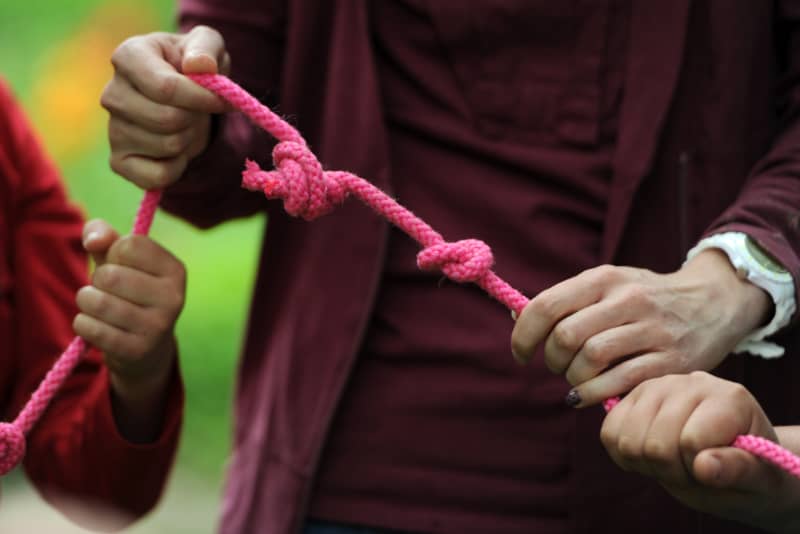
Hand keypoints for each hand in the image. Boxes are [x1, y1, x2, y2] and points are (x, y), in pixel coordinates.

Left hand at [73, 220, 185, 440]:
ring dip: (86, 302)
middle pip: (109, 275)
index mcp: (176, 270)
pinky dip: (83, 324)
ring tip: (98, 307)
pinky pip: (90, 328)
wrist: (146, 348)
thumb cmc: (130, 293)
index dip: (114, 253)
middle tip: (109, 291)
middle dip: (97, 280)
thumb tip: (93, 240)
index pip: (129, 246)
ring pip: (97, 302)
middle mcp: (174, 298)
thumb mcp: (121, 261)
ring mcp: (158, 326)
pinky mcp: (137, 350)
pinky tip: (96, 326)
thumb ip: (105, 237)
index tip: (123, 266)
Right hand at [101, 25, 230, 189]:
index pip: (166, 88)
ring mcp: (112, 129)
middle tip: (196, 110)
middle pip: (168, 119)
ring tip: (184, 124)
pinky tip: (174, 149)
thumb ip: (206, 47)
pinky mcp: (119, 161)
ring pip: (168, 146)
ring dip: (189, 138)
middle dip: (195, 118)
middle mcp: (112, 93)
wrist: (185, 99)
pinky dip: (178, 167)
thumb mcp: (208, 46)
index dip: (201, 98)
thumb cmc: (194, 68)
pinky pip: (158, 176)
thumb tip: (198, 66)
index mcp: (129, 57)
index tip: (220, 99)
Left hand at [510, 250, 770, 405]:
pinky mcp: (671, 361)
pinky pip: (619, 382)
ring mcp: (652, 330)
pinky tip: (587, 395)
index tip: (521, 353)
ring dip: (572, 378)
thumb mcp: (609, 285)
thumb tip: (517, 316)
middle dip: (551, 359)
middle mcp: (628, 300)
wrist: (713, 303)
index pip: (547, 305)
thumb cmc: (645, 299)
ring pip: (590, 359)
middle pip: (566, 336)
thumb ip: (566, 301)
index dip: (524, 334)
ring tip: (576, 380)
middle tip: (556, 366)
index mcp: (604, 279)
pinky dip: (593, 394)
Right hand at [600, 372, 799, 532]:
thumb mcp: (757, 479)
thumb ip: (738, 470)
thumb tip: (704, 465)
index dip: (698, 471)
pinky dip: (623, 455)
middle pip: (655, 444)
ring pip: (627, 440)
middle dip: (671, 471)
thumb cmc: (747, 471)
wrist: (731, 460)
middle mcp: (690, 381)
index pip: (691, 442)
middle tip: (692, 470)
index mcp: (728, 397)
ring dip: (646, 465)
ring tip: (672, 461)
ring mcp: (656, 386)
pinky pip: (608, 433)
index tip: (715, 470)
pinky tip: (648, 454)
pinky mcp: (631, 396)